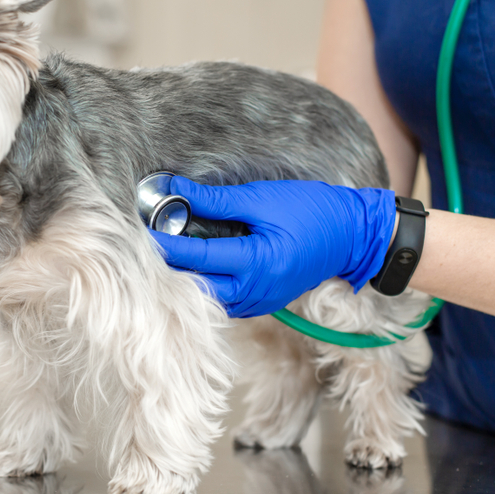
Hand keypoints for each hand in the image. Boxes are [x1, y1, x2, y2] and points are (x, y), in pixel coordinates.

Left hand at [149, 177, 395, 317]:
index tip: (140, 231)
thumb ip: (216, 200)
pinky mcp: (263, 302)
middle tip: (144, 249)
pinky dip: (207, 285)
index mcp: (256, 264)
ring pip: (210, 300)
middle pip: (197, 289)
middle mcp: (256, 291)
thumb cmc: (312, 211)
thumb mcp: (263, 198)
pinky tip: (193, 268)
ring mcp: (260, 302)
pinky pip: (226, 300)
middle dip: (170, 271)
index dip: (165, 245)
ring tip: (163, 259)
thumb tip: (175, 192)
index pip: (197, 258)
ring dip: (187, 281)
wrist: (354, 236)